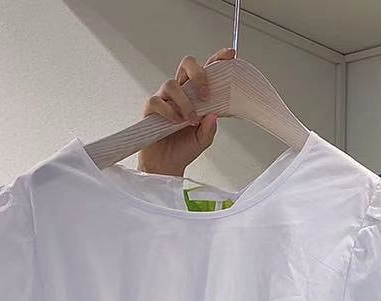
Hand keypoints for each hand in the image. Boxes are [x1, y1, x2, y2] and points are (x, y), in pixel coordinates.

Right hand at [138, 50, 234, 175]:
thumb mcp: (203, 139)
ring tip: (191, 120)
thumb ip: (210, 128)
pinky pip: (158, 101)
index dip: (216, 60)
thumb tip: (213, 115)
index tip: (229, 55)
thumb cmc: (184, 148)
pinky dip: (170, 111)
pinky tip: (176, 122)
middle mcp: (180, 92)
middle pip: (187, 65)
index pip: (205, 71)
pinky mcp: (151, 108)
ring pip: (173, 84)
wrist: (167, 166)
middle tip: (206, 94)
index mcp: (195, 95)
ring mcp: (165, 98)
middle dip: (199, 74)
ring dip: (185, 102)